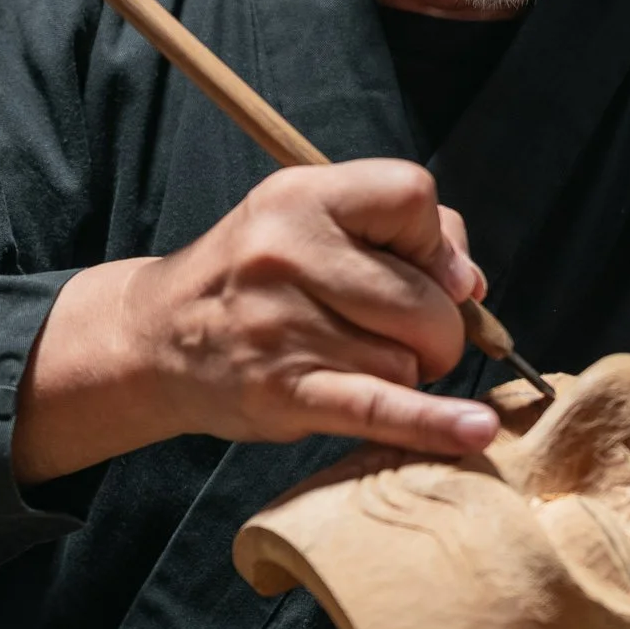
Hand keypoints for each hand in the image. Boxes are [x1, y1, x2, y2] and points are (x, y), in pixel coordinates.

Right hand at [12, 160, 501, 481]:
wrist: (156, 338)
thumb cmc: (254, 278)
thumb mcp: (308, 218)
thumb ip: (400, 232)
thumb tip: (469, 285)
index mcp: (300, 197)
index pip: (411, 197)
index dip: (431, 240)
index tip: (416, 267)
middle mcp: (287, 254)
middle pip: (426, 299)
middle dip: (435, 327)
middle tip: (396, 333)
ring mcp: (284, 326)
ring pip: (408, 360)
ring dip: (405, 372)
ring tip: (356, 361)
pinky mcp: (285, 392)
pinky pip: (380, 408)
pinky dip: (433, 424)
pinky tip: (472, 431)